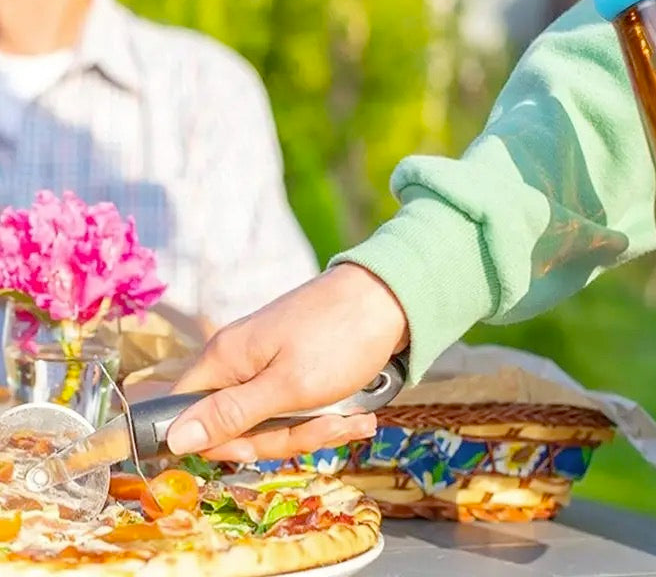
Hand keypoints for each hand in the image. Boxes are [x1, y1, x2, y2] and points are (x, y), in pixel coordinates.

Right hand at [166, 264, 409, 461]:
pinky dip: (329, 416)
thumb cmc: (339, 337)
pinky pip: (301, 409)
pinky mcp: (299, 369)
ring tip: (353, 417)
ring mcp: (272, 364)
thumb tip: (173, 440)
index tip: (256, 449)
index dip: (217, 443)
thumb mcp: (287, 387)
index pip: (186, 415)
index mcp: (226, 358)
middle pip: (238, 426)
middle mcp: (242, 361)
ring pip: (276, 422)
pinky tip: (358, 414)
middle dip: (285, 437)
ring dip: (317, 428)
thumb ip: (231, 414)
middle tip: (324, 424)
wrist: (391, 297)